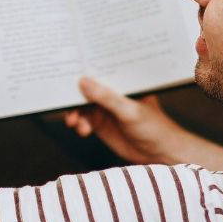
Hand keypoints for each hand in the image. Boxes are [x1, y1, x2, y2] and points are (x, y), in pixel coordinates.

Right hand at [65, 77, 192, 164]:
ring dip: (74, 111)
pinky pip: (83, 119)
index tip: (68, 69)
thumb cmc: (154, 127)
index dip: (85, 67)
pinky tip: (81, 129)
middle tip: (63, 100)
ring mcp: (105, 107)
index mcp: (124, 81)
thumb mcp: (130, 111)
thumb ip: (107, 97)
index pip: (102, 68)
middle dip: (74, 93)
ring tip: (74, 121)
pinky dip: (78, 123)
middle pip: (87, 87)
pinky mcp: (100, 123)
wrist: (159, 155)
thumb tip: (83, 81)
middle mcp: (113, 92)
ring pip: (82, 104)